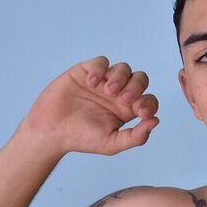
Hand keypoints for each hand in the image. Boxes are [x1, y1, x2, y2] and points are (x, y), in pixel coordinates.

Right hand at [23, 56, 159, 154]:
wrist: (51, 131)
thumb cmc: (81, 139)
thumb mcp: (112, 144)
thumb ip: (136, 136)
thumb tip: (156, 121)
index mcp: (127, 110)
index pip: (148, 100)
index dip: (150, 104)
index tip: (142, 113)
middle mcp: (118, 94)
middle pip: (140, 80)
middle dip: (136, 87)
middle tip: (124, 99)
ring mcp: (103, 82)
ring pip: (124, 68)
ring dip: (121, 77)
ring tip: (108, 90)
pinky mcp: (86, 72)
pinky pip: (101, 62)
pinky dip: (101, 69)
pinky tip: (92, 83)